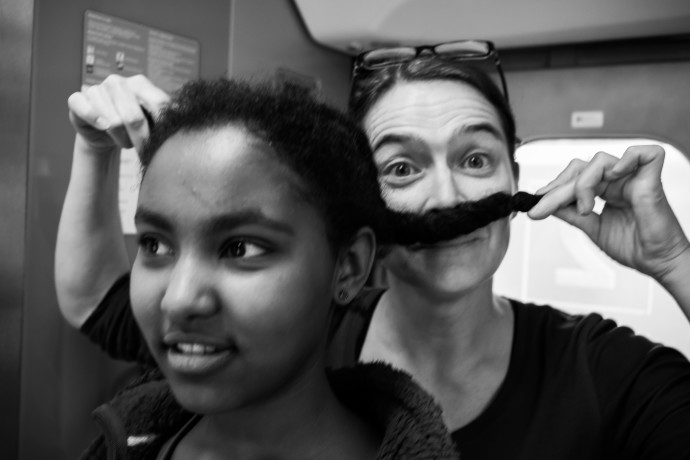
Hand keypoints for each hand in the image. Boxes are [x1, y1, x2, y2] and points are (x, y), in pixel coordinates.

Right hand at [67, 74, 169, 153]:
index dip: (162, 127)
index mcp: (141, 83)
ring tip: (125, 141)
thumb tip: (186, 122)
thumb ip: (167, 119)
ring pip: (112, 122)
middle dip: (140, 139)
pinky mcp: (79, 100)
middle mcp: (117, 82)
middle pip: (134, 117)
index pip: (158, 104)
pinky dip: (93, 118)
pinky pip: (83, 107)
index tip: (166, 143)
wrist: (108, 134)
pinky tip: (103, 126)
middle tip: (143, 148)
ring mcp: (97, 89)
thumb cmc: (136, 127)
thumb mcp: (154, 122)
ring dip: (121, 138)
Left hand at [527, 145, 689, 283]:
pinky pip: (643, 154)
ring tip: (586, 208)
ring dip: (584, 183)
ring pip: (601, 161)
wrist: (657, 263)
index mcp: (606, 190)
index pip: (575, 178)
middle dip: (560, 186)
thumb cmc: (634, 247)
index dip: (554, 187)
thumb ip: (571, 213)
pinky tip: (614, 177)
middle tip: (546, 205)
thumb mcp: (591, 228)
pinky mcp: (652, 179)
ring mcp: (634, 178)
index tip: (535, 203)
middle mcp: (619, 181)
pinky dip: (626, 160)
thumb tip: (545, 203)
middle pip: (582, 167)